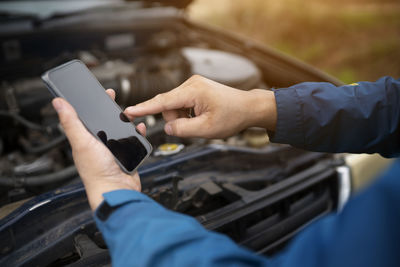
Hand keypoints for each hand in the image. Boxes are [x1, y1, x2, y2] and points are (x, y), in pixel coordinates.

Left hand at [52, 89, 145, 209]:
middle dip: (113, 111)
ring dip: (127, 121)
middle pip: (106, 121)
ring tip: (131, 115)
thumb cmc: (96, 171)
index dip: (93, 104)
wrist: (117, 189)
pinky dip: (137, 133)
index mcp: (85, 139)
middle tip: (118, 101)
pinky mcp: (126, 154)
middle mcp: (98, 143)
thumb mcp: (82, 142)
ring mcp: (113, 149)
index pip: (87, 116)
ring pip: (121, 129)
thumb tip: (58, 102)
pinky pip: (133, 140)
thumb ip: (71, 122)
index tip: (101, 93)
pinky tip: (139, 129)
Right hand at [124, 75, 276, 138]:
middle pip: (168, 105)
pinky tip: (200, 115)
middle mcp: (191, 84)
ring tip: (200, 120)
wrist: (248, 107)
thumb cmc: (232, 116)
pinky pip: (182, 103)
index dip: (144, 108)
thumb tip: (168, 127)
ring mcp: (193, 85)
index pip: (162, 102)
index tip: (128, 111)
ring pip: (174, 106)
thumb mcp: (207, 129)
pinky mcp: (195, 88)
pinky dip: (187, 113)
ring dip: (182, 117)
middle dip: (176, 119)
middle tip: (193, 126)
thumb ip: (183, 129)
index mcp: (193, 91)